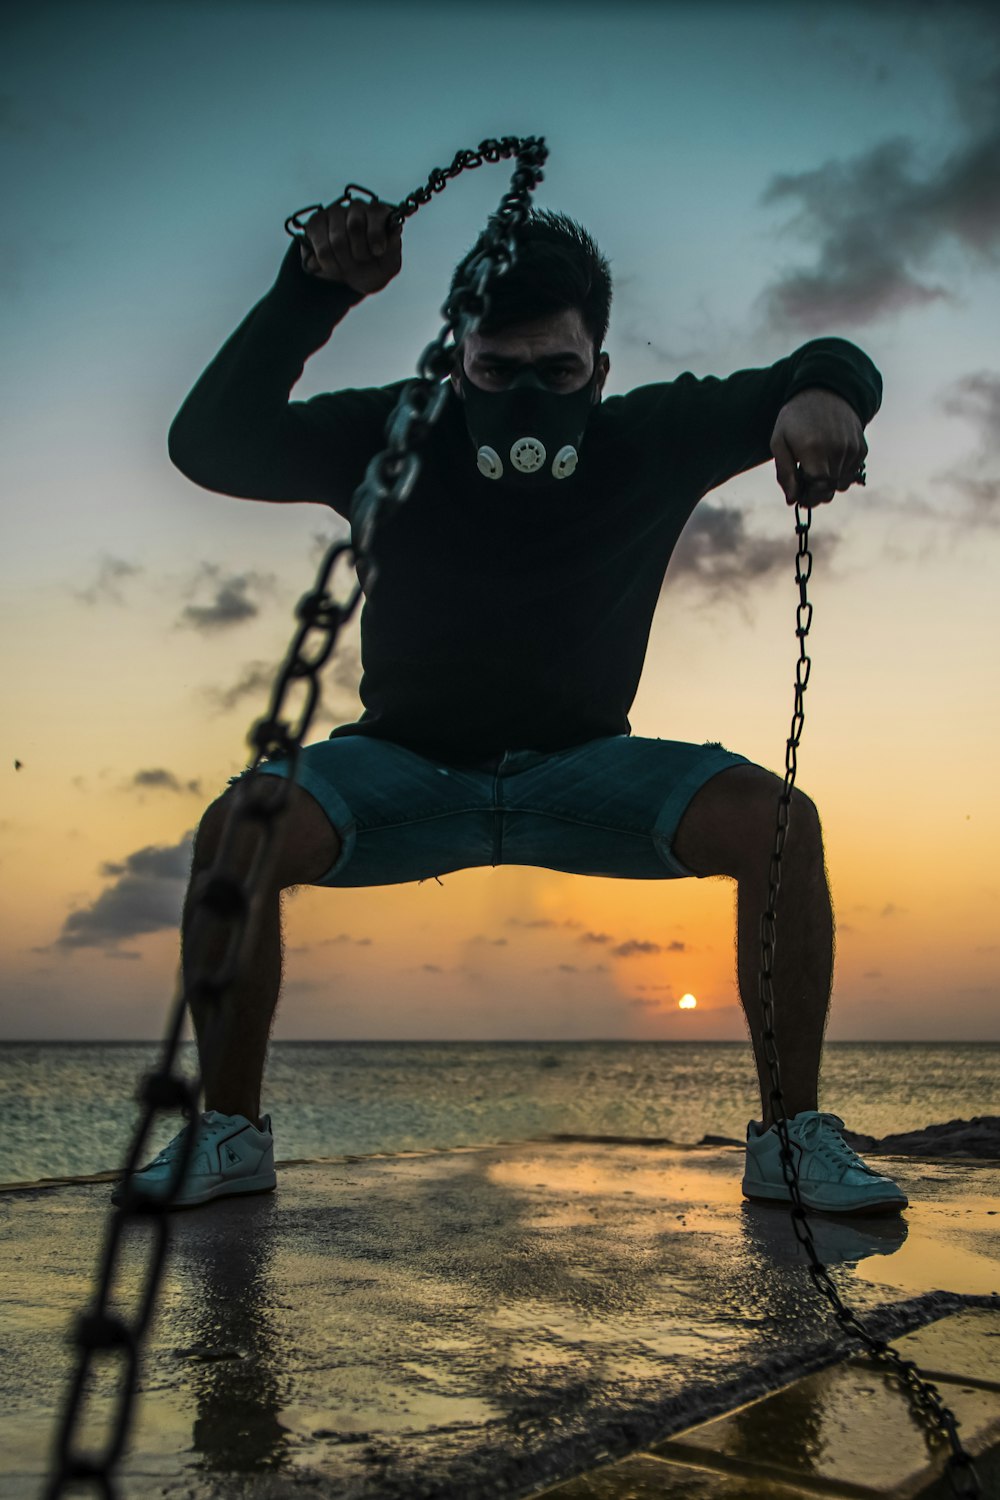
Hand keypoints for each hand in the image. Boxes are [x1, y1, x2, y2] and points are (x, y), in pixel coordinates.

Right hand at [299, 196, 402, 295]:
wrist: (351, 279)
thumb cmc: (373, 267)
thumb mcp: (389, 264)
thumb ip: (394, 247)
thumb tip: (395, 228)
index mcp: (377, 213)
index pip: (375, 213)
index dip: (375, 234)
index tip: (378, 251)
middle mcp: (356, 207)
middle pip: (354, 227)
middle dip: (359, 253)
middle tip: (361, 260)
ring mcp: (334, 213)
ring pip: (337, 240)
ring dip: (344, 262)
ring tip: (348, 265)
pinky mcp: (316, 224)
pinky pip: (322, 248)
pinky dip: (329, 264)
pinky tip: (333, 265)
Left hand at [770, 387, 867, 505]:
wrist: (825, 390)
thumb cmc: (796, 418)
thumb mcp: (779, 441)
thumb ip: (784, 473)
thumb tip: (792, 500)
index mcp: (814, 449)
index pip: (817, 489)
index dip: (808, 498)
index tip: (799, 498)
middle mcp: (837, 450)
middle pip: (829, 490)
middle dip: (815, 494)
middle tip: (804, 484)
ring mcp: (852, 449)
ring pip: (841, 485)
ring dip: (828, 484)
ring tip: (816, 467)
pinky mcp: (862, 448)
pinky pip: (852, 474)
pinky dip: (840, 473)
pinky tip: (829, 458)